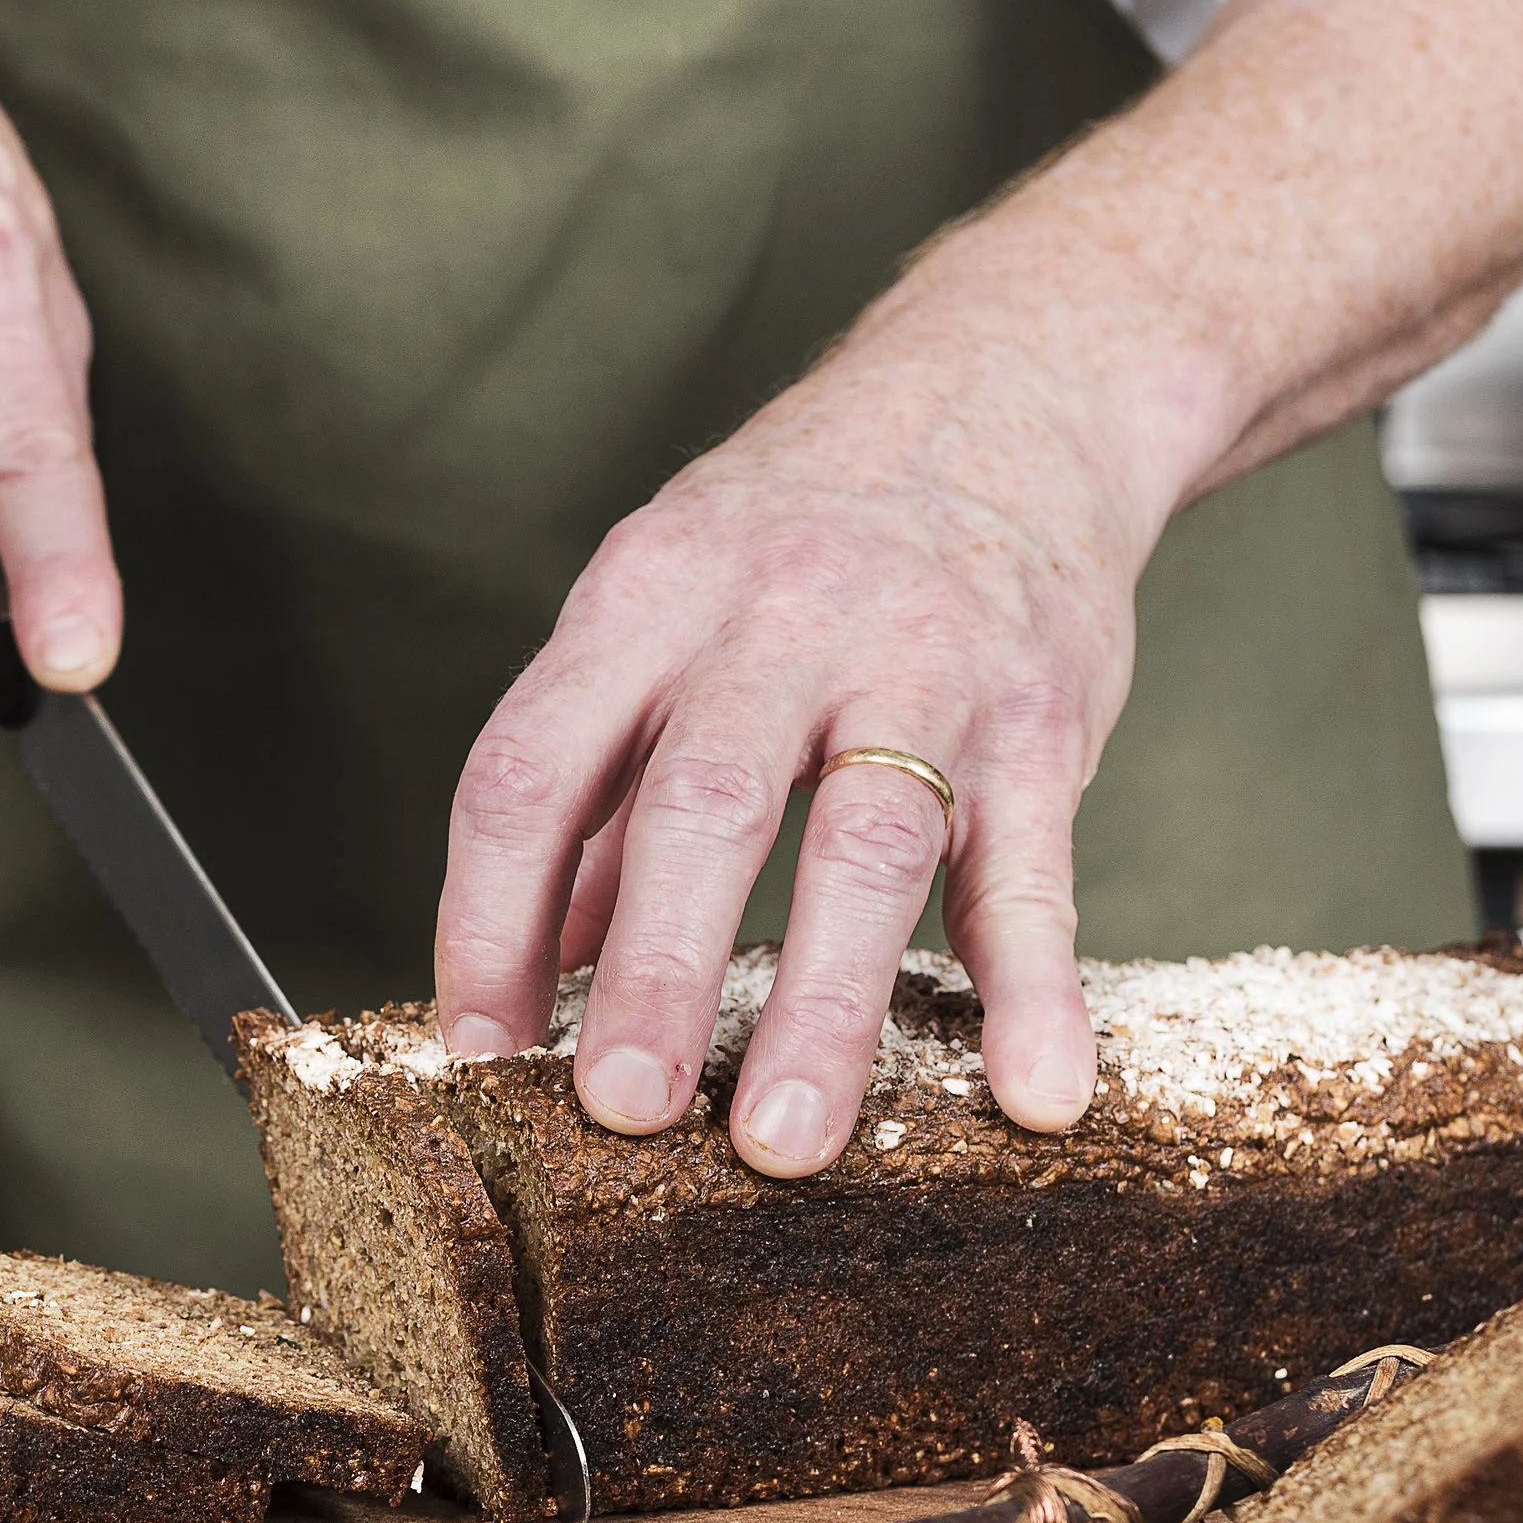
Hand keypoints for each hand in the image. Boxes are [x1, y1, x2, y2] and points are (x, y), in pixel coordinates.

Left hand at [435, 307, 1152, 1175]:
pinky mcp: (1044, 709)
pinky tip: (1035, 1093)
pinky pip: (1036, 864)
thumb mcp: (668, 603)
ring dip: (824, 1004)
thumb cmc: (808, 527)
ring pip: (865, 842)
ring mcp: (922, 661)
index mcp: (648, 595)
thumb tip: (535, 965)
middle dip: (653, 967)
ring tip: (781, 1143)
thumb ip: (602, 779)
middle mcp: (777, 618)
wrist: (1017, 379)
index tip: (478, 1053)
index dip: (487, 919)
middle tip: (622, 1111)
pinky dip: (1037, 986)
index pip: (532, 766)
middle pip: (700, 804)